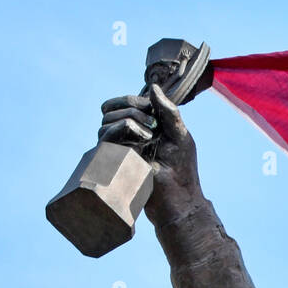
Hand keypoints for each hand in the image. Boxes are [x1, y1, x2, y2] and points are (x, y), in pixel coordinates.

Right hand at [98, 81, 202, 224]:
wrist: (178, 199)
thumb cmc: (182, 169)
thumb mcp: (180, 134)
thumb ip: (168, 111)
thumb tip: (152, 87)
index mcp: (140, 127)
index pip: (122, 102)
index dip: (134, 100)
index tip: (153, 112)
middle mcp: (126, 136)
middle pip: (109, 108)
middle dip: (130, 108)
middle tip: (153, 127)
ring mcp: (118, 149)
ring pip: (105, 121)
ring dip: (128, 120)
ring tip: (149, 138)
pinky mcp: (114, 162)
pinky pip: (105, 137)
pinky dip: (121, 130)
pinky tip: (141, 142)